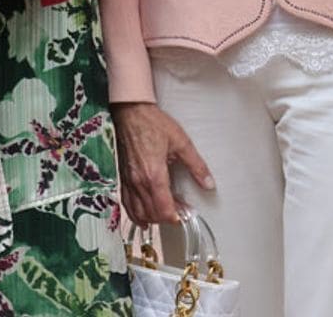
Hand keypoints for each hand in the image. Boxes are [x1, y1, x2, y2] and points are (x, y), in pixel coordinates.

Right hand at [112, 102, 212, 225]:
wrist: (131, 113)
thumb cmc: (153, 124)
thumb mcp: (181, 142)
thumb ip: (196, 166)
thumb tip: (209, 184)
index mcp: (154, 175)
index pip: (163, 209)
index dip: (175, 217)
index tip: (185, 215)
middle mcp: (139, 182)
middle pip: (152, 213)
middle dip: (166, 218)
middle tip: (180, 213)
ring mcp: (128, 181)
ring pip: (138, 212)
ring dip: (152, 218)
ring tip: (165, 214)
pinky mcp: (122, 178)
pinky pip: (126, 204)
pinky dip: (135, 215)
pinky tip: (143, 219)